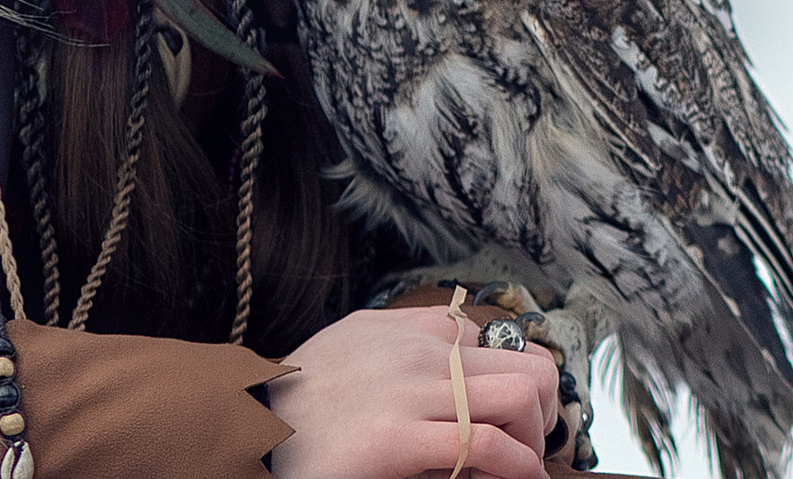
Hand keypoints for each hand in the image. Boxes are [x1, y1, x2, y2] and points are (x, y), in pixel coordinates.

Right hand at [266, 304, 561, 478]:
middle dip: (544, 410)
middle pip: (528, 363)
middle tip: (532, 446)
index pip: (501, 340)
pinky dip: (518, 468)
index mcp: (412, 327)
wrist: (248, 425)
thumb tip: (453, 356)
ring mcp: (411, 389)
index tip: (516, 418)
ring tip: (522, 468)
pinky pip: (488, 446)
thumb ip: (402, 346)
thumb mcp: (354, 348)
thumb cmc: (301, 400)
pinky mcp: (398, 438)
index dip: (520, 383)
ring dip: (535, 438)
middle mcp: (420, 348)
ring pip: (521, 394)